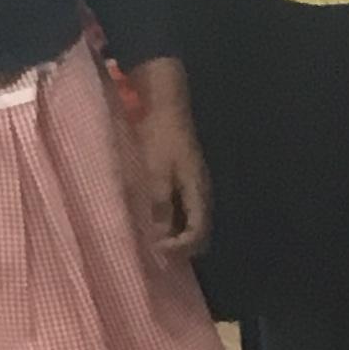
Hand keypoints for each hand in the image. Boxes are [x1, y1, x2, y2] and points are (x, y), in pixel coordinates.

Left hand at [123, 61, 210, 257]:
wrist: (162, 97)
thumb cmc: (159, 132)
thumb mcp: (156, 169)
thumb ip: (159, 204)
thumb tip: (159, 237)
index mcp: (198, 192)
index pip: (197, 234)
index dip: (180, 248)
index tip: (157, 252)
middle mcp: (199, 192)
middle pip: (196, 232)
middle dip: (177, 246)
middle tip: (153, 253)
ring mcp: (191, 184)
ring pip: (186, 221)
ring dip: (171, 233)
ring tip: (149, 238)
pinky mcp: (180, 175)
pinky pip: (178, 207)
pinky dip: (166, 217)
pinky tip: (149, 216)